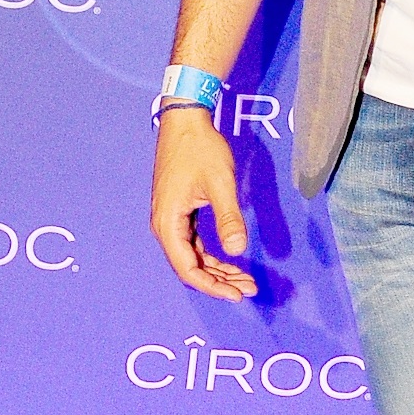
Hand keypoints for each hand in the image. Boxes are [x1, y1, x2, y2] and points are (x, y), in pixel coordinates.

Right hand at [150, 109, 256, 298]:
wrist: (184, 121)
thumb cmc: (200, 148)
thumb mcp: (219, 183)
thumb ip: (228, 217)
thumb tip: (237, 249)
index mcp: (168, 223)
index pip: (188, 269)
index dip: (212, 286)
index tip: (237, 294)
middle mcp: (165, 226)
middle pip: (190, 267)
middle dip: (220, 281)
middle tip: (248, 288)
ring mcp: (171, 219)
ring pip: (193, 256)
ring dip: (217, 269)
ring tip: (245, 278)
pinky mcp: (179, 212)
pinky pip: (194, 242)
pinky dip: (212, 254)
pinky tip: (231, 260)